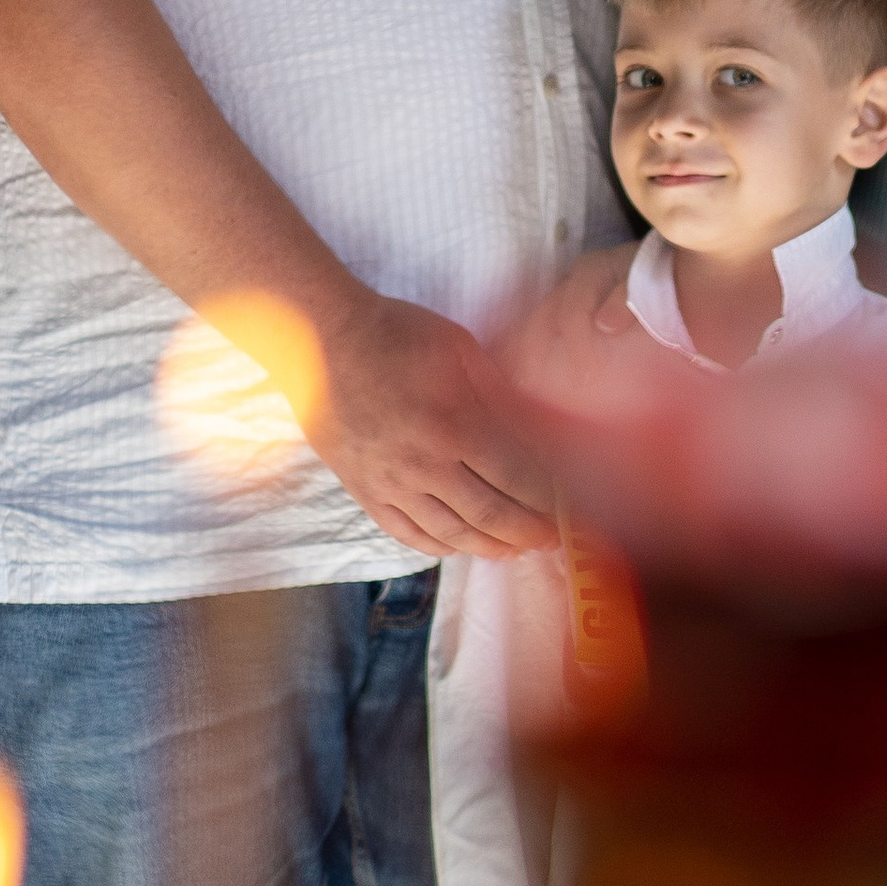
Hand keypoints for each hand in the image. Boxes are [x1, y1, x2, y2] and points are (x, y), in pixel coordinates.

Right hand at [296, 290, 555, 560]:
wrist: (319, 340)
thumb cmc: (396, 335)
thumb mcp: (460, 349)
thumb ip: (499, 393)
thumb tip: (537, 431)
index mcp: (454, 425)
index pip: (516, 477)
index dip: (546, 497)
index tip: (567, 504)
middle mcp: (423, 464)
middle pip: (489, 514)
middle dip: (527, 531)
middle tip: (550, 539)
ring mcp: (390, 484)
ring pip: (449, 533)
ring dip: (488, 546)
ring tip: (513, 550)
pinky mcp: (364, 491)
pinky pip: (406, 533)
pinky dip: (438, 547)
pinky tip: (459, 545)